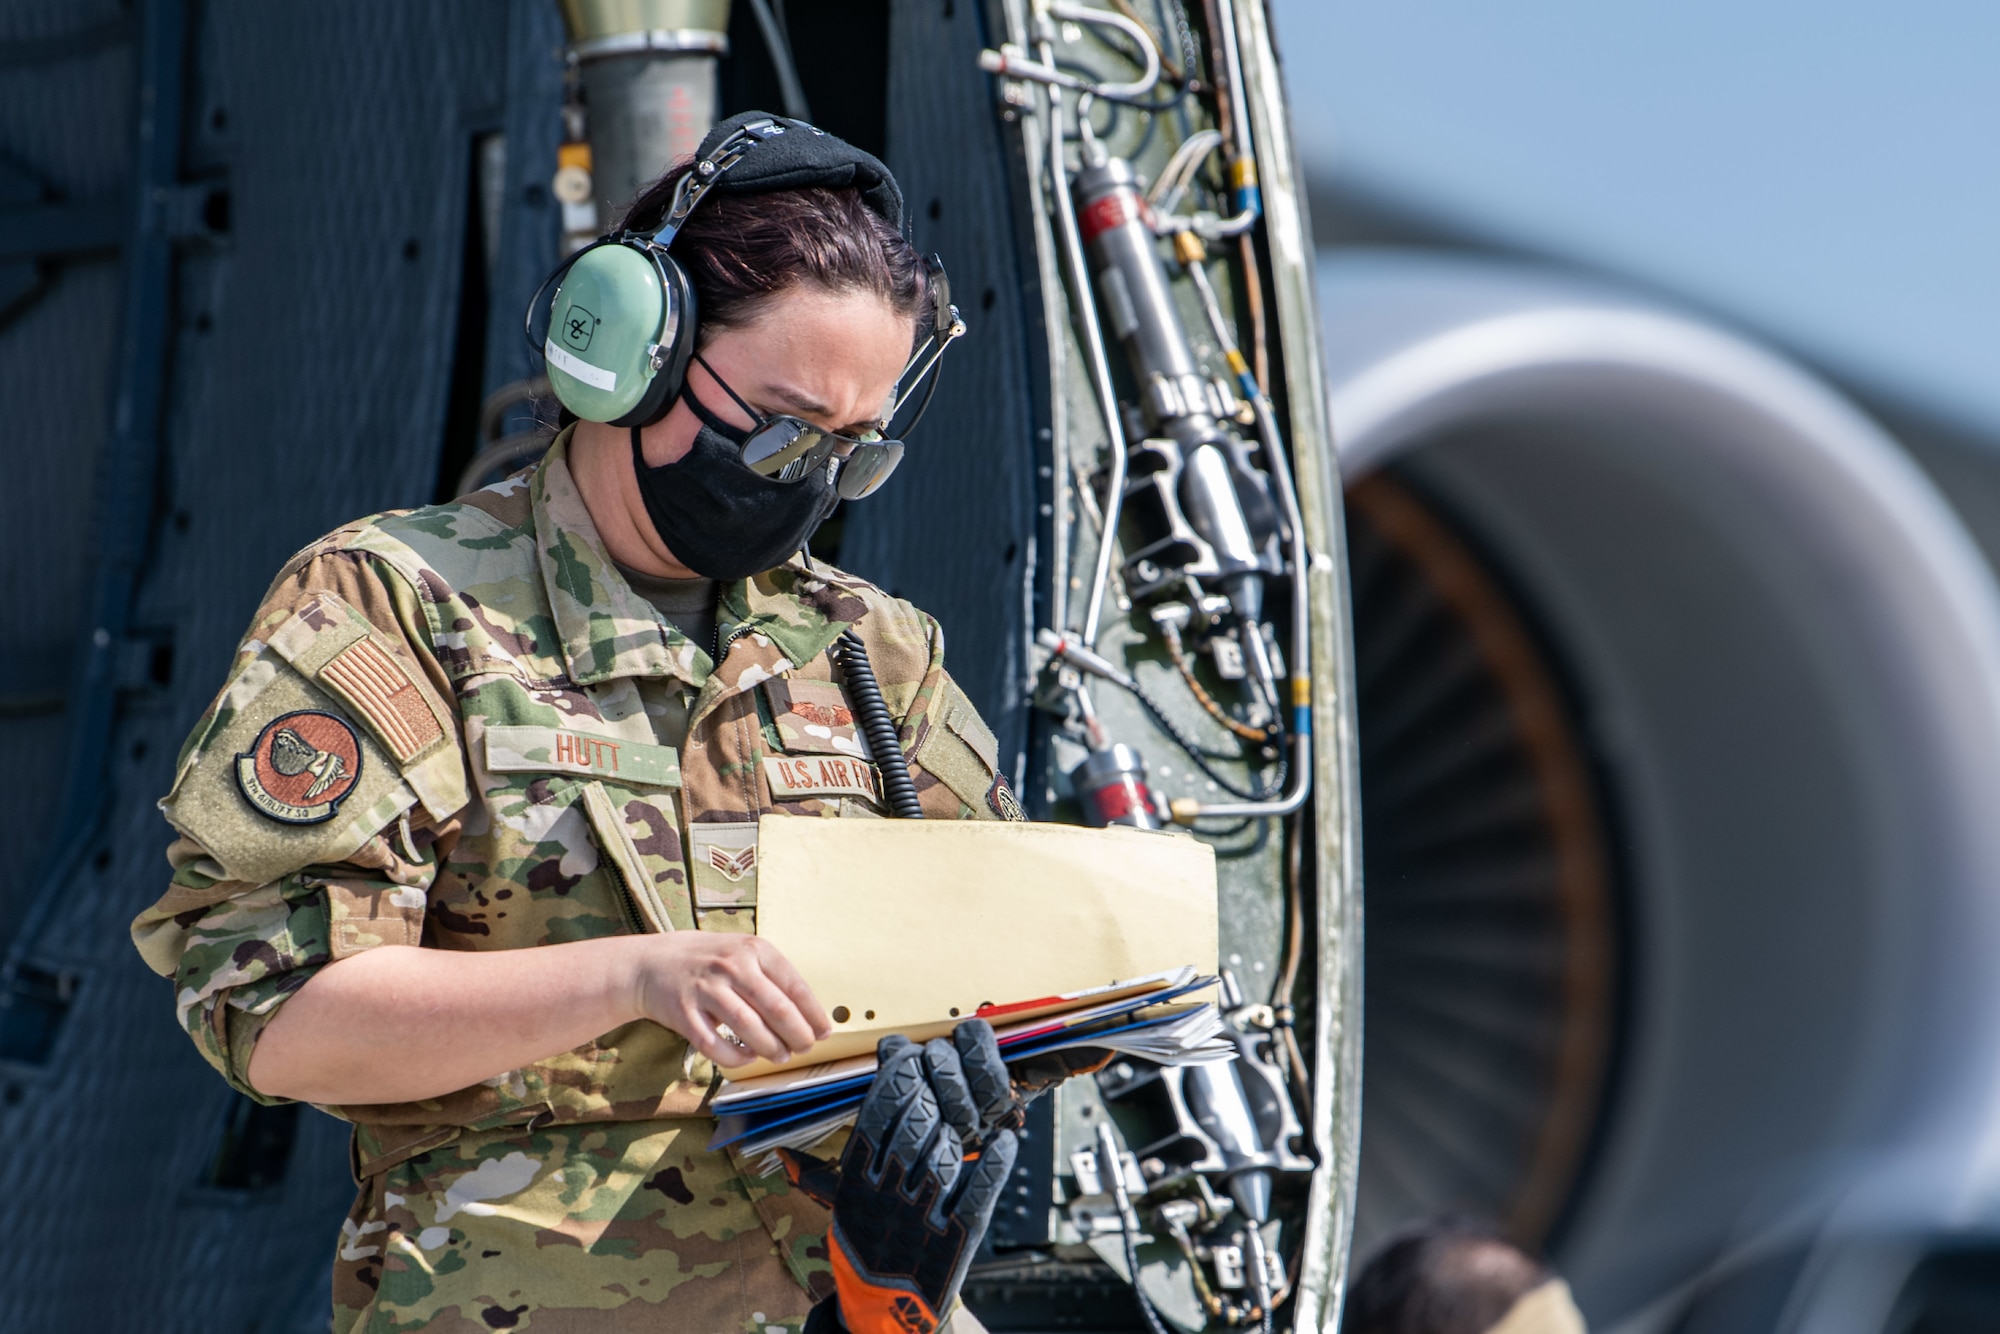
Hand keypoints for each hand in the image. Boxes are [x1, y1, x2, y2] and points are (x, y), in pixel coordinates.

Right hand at [627, 933, 832, 1066]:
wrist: (651, 963)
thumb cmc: (708, 960)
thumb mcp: (743, 951)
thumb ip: (771, 976)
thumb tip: (808, 1014)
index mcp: (753, 949)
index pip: (794, 986)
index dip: (813, 1014)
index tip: (824, 1032)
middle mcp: (732, 966)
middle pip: (776, 1009)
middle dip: (798, 1035)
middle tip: (806, 1048)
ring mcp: (707, 990)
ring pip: (749, 1028)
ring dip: (771, 1048)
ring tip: (781, 1056)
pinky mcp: (685, 1014)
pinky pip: (716, 1046)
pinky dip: (736, 1058)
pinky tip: (748, 1058)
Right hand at [782, 1020, 1020, 1333]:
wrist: (884, 1310)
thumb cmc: (866, 1244)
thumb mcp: (843, 1199)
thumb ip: (843, 1154)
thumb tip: (814, 1126)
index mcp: (857, 1180)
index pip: (877, 1111)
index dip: (896, 1073)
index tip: (908, 1053)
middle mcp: (887, 1193)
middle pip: (914, 1121)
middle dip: (930, 1085)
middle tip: (939, 1067)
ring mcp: (923, 1215)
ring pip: (946, 1149)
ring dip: (959, 1119)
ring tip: (963, 1106)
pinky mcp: (957, 1238)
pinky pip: (981, 1191)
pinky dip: (996, 1163)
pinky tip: (1005, 1140)